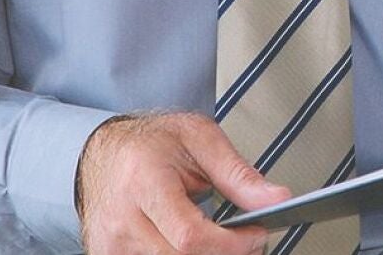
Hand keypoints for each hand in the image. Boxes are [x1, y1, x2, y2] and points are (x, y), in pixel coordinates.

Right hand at [76, 112, 288, 254]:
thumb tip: (277, 199)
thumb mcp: (201, 140)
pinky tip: (195, 245)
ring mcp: (111, 244)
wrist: (105, 151)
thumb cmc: (150, 143)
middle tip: (247, 240)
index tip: (256, 235)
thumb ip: (238, 174)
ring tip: (222, 239)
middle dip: (224, 254)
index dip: (231, 244)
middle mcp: (122, 219)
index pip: (190, 236)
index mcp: (144, 183)